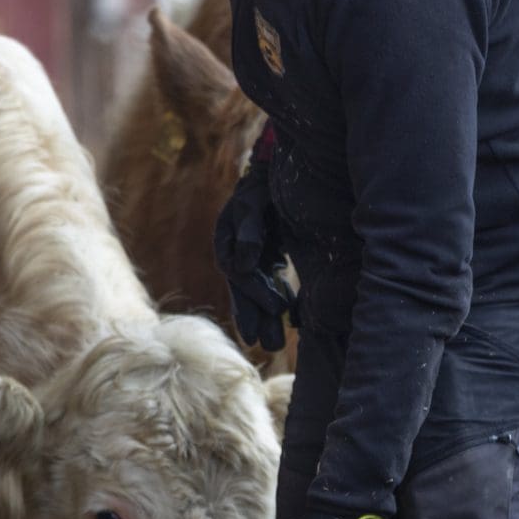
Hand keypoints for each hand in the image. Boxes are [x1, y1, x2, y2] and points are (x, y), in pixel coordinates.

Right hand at [214, 186, 291, 353]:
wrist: (274, 172)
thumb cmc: (263, 185)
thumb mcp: (255, 201)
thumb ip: (249, 229)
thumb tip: (244, 263)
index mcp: (227, 241)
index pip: (240, 276)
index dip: (255, 297)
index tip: (275, 312)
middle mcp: (236, 254)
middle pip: (245, 292)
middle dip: (257, 319)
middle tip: (271, 345)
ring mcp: (251, 258)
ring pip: (256, 293)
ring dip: (266, 317)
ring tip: (276, 343)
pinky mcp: (266, 259)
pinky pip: (270, 284)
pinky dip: (277, 300)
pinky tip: (291, 318)